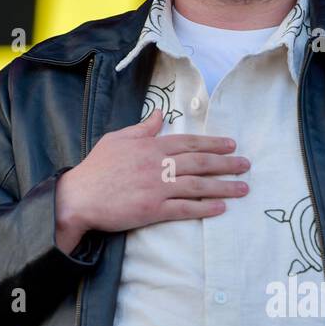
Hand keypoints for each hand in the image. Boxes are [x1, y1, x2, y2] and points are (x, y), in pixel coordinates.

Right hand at [55, 109, 250, 251]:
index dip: (213, 143)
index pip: (189, 142)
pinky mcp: (153, 210)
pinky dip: (205, 208)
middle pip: (200, 162)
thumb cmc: (96, 168)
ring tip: (242, 188)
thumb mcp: (118, 139)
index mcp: (151, 147)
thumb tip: (159, 114)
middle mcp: (158, 165)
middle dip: (227, 163)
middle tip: (246, 165)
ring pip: (198, 186)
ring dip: (224, 187)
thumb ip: (143, 129)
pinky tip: (221, 208)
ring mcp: (157, 188)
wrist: (78, 197)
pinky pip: (185, 209)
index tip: (231, 145)